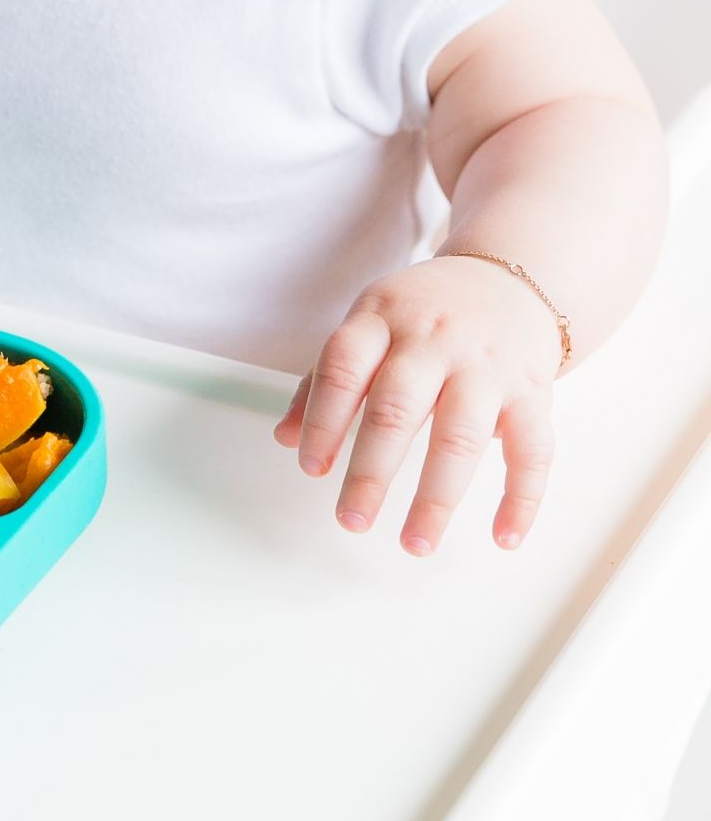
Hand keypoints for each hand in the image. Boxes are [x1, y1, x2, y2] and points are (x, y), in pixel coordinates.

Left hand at [272, 255, 561, 554]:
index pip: (342, 369)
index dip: (322, 420)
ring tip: (414, 543)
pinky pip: (532, 449)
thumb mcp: (367, 325)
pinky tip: (503, 537)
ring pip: (460, 437)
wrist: (510, 278)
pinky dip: (522, 497)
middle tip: (351, 519)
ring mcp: (486, 366)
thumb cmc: (423, 313)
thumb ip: (326, 379)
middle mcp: (433, 340)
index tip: (310, 468)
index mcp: (381, 319)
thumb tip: (287, 439)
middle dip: (370, 471)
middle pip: (396, 409)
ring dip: (436, 498)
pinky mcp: (533, 391)